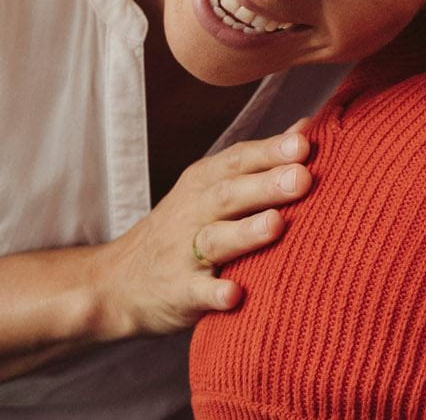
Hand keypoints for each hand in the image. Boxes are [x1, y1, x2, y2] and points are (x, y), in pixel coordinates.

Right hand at [94, 119, 313, 338]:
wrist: (119, 281)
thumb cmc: (185, 226)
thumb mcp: (212, 186)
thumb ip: (258, 161)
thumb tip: (306, 130)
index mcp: (204, 182)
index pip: (238, 160)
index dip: (270, 151)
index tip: (304, 145)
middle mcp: (194, 211)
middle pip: (230, 194)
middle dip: (266, 185)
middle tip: (302, 179)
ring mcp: (184, 252)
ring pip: (216, 239)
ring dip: (246, 233)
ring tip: (276, 225)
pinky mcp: (178, 292)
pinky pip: (197, 292)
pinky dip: (215, 293)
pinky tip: (235, 295)